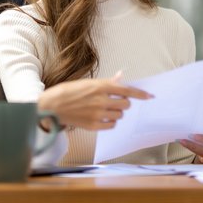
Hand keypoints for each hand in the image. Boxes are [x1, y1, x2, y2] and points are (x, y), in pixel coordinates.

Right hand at [38, 71, 152, 130]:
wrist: (52, 106)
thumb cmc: (69, 92)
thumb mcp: (89, 82)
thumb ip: (107, 82)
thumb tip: (121, 77)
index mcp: (101, 86)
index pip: (127, 90)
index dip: (140, 94)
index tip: (149, 96)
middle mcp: (102, 100)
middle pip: (126, 104)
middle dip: (123, 103)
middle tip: (115, 102)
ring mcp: (98, 114)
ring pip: (120, 115)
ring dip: (116, 113)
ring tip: (104, 109)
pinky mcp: (94, 125)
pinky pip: (112, 125)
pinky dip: (110, 122)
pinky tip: (102, 117)